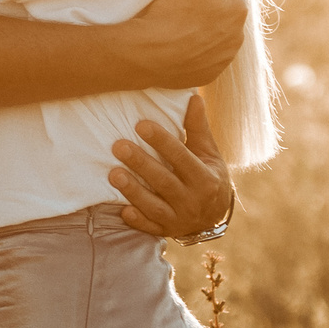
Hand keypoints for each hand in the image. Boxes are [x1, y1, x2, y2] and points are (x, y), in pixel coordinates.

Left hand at [109, 94, 235, 239]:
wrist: (215, 216)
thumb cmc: (208, 175)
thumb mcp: (209, 153)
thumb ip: (198, 128)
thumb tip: (194, 96)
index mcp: (206, 178)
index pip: (182, 157)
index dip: (162, 141)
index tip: (140, 125)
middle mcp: (194, 200)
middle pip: (164, 181)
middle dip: (141, 163)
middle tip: (118, 146)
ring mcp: (179, 218)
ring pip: (154, 206)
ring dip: (133, 191)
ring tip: (113, 174)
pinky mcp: (166, 231)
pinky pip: (150, 228)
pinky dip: (137, 221)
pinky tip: (122, 210)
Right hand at [128, 0, 250, 87]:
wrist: (148, 54)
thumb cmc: (171, 11)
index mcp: (238, 8)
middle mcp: (238, 36)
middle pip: (230, 13)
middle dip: (217, 7)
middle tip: (189, 3)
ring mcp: (224, 58)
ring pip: (221, 37)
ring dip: (210, 31)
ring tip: (184, 25)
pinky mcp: (209, 74)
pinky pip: (209, 59)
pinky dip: (199, 52)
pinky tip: (181, 45)